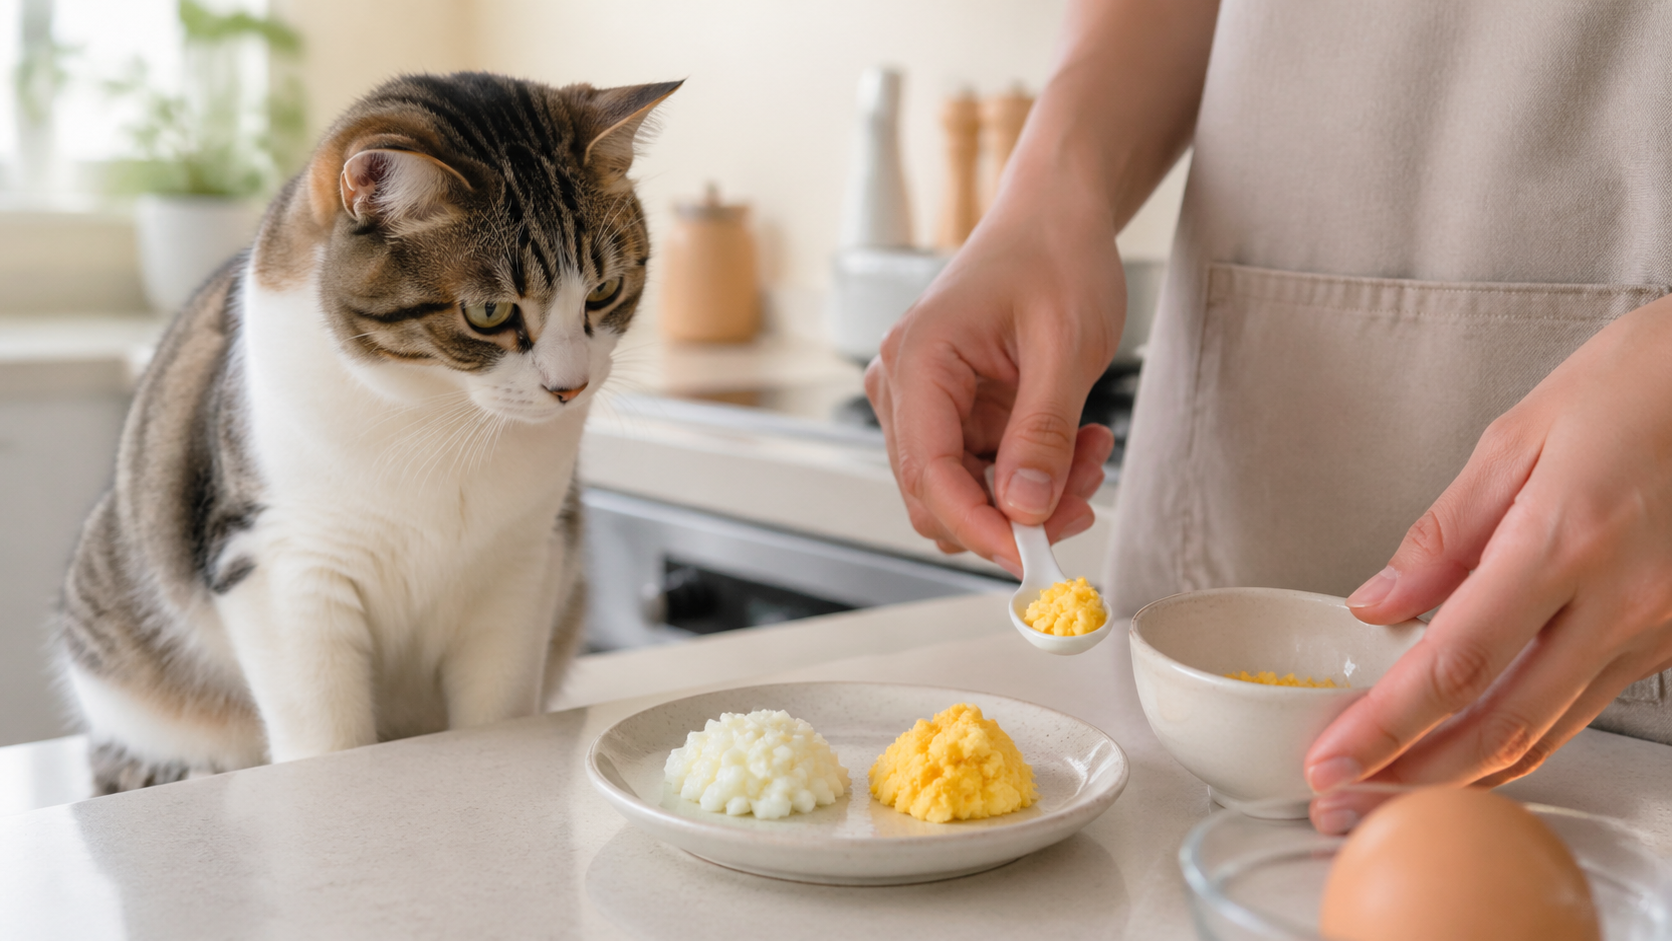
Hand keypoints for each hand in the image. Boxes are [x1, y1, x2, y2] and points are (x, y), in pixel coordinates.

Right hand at [864, 190, 1121, 573]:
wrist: (1054, 216)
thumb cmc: (1054, 255)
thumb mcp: (1065, 345)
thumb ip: (1042, 433)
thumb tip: (1024, 509)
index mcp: (918, 362)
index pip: (929, 476)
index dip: (980, 528)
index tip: (1033, 558)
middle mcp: (904, 387)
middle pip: (937, 497)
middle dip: (1013, 514)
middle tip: (1083, 499)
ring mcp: (923, 402)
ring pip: (965, 492)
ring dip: (1031, 496)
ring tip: (1090, 455)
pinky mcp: (951, 412)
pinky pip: (984, 470)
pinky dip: (1032, 474)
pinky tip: (1075, 444)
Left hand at [1304, 295, 1671, 810]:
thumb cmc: (1646, 382)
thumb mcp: (1520, 434)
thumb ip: (1443, 533)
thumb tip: (1376, 604)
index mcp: (1568, 540)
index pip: (1456, 663)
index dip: (1386, 725)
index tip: (1330, 760)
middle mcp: (1622, 602)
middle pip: (1501, 724)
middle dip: (1411, 778)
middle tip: (1340, 802)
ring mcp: (1658, 629)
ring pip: (1547, 732)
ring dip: (1462, 775)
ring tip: (1388, 792)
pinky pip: (1585, 710)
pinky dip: (1519, 741)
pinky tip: (1469, 752)